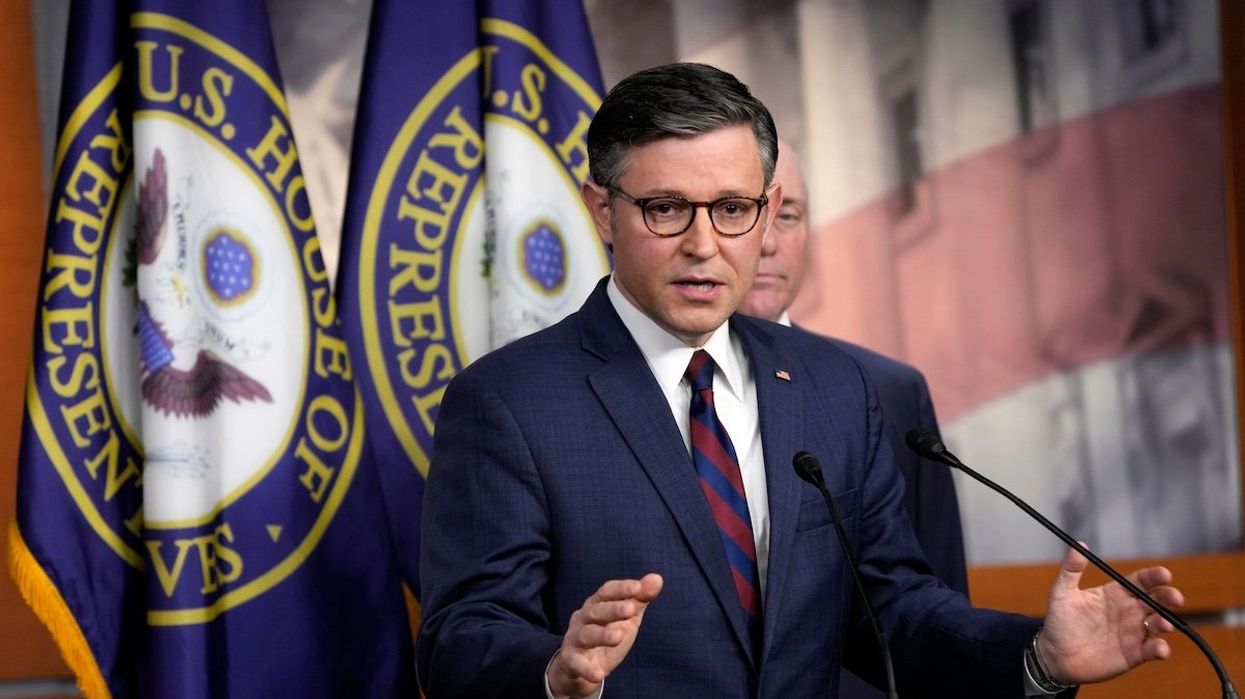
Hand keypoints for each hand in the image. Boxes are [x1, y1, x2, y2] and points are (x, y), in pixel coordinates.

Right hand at [547, 573, 663, 697]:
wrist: (579, 669)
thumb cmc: (606, 636)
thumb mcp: (626, 618)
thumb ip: (640, 599)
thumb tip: (657, 578)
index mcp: (596, 605)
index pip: (606, 592)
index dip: (621, 589)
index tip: (638, 587)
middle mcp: (583, 619)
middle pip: (596, 611)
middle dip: (612, 609)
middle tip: (630, 609)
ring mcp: (574, 639)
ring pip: (586, 634)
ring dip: (602, 635)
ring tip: (618, 637)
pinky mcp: (570, 661)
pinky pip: (576, 664)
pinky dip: (586, 669)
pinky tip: (598, 673)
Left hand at [1037, 546, 1183, 683]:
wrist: (1055, 656)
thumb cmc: (1059, 622)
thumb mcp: (1061, 593)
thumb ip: (1070, 570)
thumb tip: (1077, 546)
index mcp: (1115, 594)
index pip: (1140, 581)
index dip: (1154, 577)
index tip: (1165, 574)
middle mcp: (1129, 611)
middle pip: (1156, 601)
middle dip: (1168, 597)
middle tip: (1175, 597)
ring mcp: (1133, 633)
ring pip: (1158, 624)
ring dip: (1165, 623)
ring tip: (1162, 623)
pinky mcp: (1134, 654)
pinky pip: (1152, 650)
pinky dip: (1160, 649)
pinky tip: (1159, 648)